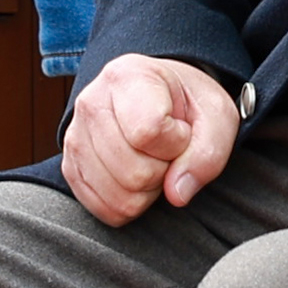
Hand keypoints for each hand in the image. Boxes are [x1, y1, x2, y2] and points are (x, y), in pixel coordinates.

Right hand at [61, 50, 244, 222]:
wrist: (159, 100)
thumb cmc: (188, 105)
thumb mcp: (217, 116)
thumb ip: (208, 153)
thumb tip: (176, 194)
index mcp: (126, 77)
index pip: (148, 132)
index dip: (176, 143)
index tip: (181, 129)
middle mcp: (90, 103)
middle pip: (133, 172)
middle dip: (163, 170)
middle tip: (167, 149)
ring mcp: (74, 138)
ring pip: (119, 197)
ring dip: (147, 190)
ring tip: (151, 160)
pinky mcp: (71, 168)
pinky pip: (104, 210)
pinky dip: (130, 204)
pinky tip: (135, 176)